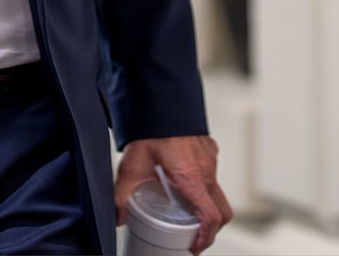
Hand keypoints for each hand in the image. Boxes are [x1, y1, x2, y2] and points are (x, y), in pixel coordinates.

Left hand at [114, 135, 231, 253]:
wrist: (160, 97)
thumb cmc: (151, 128)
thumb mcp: (131, 167)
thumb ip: (121, 196)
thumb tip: (116, 217)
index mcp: (192, 178)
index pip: (211, 217)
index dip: (206, 237)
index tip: (195, 246)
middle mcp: (206, 170)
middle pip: (222, 210)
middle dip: (211, 228)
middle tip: (194, 235)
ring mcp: (210, 159)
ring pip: (218, 191)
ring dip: (207, 205)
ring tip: (186, 210)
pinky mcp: (209, 149)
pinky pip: (212, 173)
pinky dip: (204, 186)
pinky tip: (183, 183)